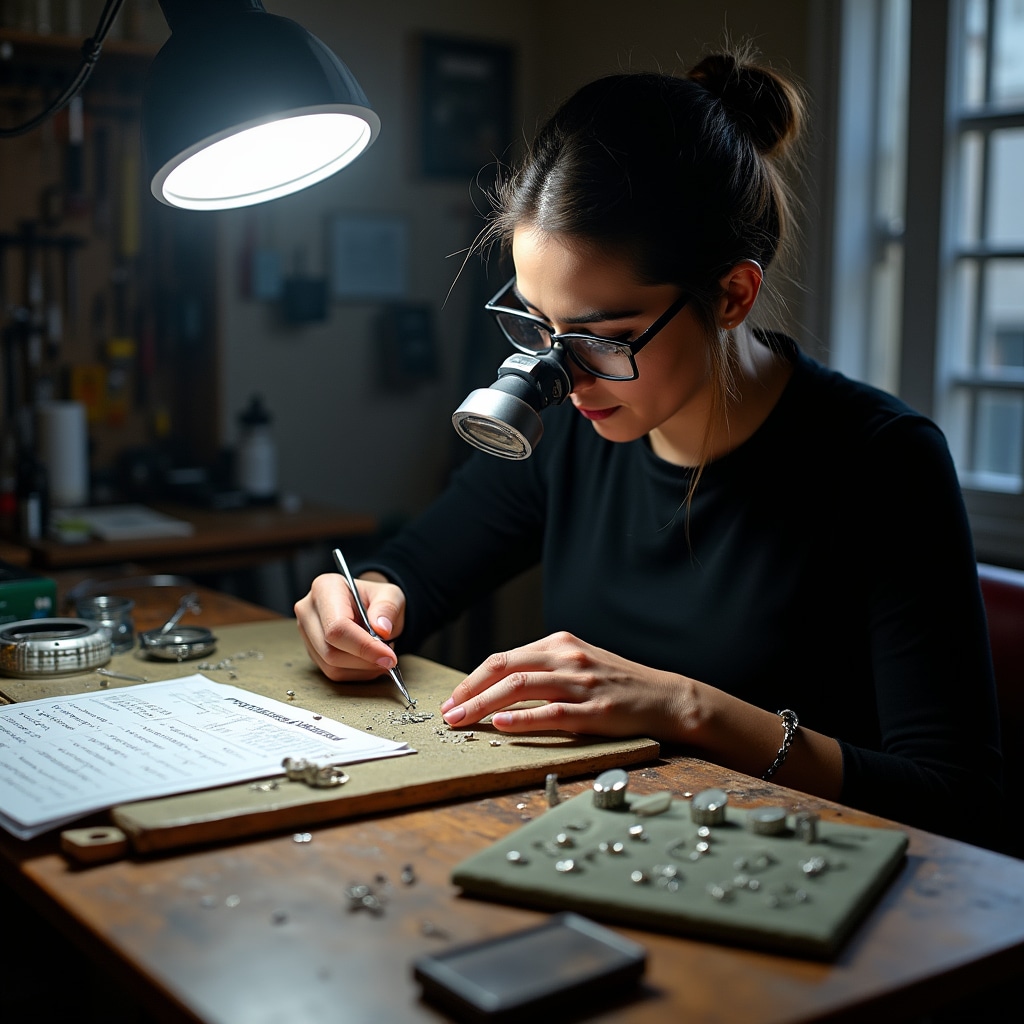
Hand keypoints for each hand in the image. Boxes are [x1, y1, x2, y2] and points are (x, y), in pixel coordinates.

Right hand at [294, 572, 405, 681]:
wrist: (369, 608)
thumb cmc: (377, 600)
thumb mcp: (392, 595)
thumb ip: (388, 608)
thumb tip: (381, 629)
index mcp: (325, 588)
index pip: (337, 627)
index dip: (363, 646)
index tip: (389, 657)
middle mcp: (309, 610)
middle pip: (330, 650)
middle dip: (364, 660)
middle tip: (390, 659)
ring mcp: (306, 633)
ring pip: (331, 665)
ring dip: (362, 668)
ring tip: (381, 656)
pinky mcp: (312, 651)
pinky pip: (333, 673)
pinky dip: (357, 672)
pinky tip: (370, 661)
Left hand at [440, 631, 699, 739]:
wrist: (666, 698)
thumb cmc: (617, 685)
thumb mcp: (578, 664)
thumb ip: (543, 670)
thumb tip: (498, 690)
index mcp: (559, 644)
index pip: (503, 659)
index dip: (472, 680)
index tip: (452, 699)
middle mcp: (567, 657)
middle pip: (505, 670)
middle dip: (469, 692)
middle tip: (447, 714)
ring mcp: (581, 682)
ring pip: (521, 688)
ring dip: (485, 706)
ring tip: (463, 722)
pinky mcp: (595, 710)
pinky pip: (552, 713)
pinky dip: (523, 719)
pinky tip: (502, 725)